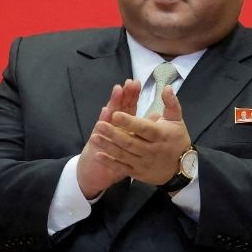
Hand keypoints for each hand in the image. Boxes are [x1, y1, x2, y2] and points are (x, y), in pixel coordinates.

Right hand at [75, 79, 140, 197]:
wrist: (94, 170)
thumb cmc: (115, 157)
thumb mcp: (130, 145)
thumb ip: (142, 130)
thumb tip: (156, 117)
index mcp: (121, 125)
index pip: (128, 106)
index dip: (132, 96)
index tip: (136, 83)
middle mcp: (111, 125)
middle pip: (119, 106)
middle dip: (125, 94)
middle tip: (129, 81)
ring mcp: (103, 132)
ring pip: (109, 114)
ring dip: (114, 102)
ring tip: (118, 89)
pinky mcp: (97, 140)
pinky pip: (100, 129)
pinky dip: (103, 120)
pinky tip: (105, 110)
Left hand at [101, 86, 191, 185]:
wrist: (181, 167)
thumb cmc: (177, 139)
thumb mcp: (177, 120)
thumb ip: (171, 103)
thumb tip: (166, 87)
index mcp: (160, 135)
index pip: (143, 128)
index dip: (129, 122)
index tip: (115, 114)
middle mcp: (152, 150)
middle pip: (130, 142)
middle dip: (113, 134)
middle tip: (99, 125)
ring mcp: (144, 163)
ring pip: (124, 155)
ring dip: (108, 146)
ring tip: (94, 137)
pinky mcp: (138, 172)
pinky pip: (122, 167)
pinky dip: (110, 162)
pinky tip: (99, 155)